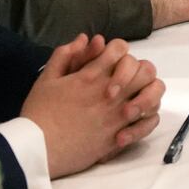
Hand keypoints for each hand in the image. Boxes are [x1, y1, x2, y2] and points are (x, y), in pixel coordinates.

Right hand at [19, 34, 165, 177]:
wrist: (36, 150)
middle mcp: (110, 93)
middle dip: (139, 69)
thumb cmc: (38, 113)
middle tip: (128, 79)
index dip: (118, 50)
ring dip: (148, 92)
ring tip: (135, 98)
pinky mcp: (119, 136)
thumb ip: (65, 55)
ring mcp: (117, 115)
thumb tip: (84, 38)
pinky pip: (149, 122)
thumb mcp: (46, 79)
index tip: (110, 60)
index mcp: (92, 76)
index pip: (120, 49)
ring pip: (153, 94)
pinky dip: (149, 118)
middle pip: (145, 69)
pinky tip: (138, 117)